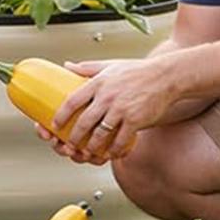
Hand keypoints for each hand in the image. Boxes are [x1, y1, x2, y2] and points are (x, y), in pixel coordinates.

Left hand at [50, 56, 177, 162]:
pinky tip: (110, 154)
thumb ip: (86, 68)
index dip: (61, 115)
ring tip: (87, 152)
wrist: (165, 77)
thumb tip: (66, 66)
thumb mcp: (108, 65)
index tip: (54, 125)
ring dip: (92, 146)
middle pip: (84, 121)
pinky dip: (114, 149)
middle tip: (68, 145)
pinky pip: (121, 140)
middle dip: (74, 137)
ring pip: (101, 134)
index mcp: (98, 83)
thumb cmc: (136, 71)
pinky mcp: (135, 120)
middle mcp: (107, 97)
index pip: (72, 101)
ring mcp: (121, 109)